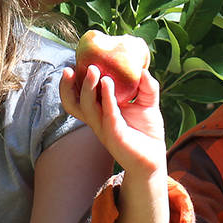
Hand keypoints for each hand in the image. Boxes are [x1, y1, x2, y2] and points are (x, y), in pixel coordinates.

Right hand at [59, 64, 168, 178]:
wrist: (153, 157)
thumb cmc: (147, 130)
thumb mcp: (147, 102)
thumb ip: (147, 86)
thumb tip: (143, 70)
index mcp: (99, 110)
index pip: (77, 96)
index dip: (69, 83)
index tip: (71, 64)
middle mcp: (96, 119)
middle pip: (74, 103)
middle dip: (68, 86)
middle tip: (72, 68)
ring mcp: (103, 128)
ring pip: (87, 108)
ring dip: (88, 88)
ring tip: (93, 70)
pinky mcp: (114, 135)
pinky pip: (108, 114)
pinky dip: (106, 98)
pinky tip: (108, 83)